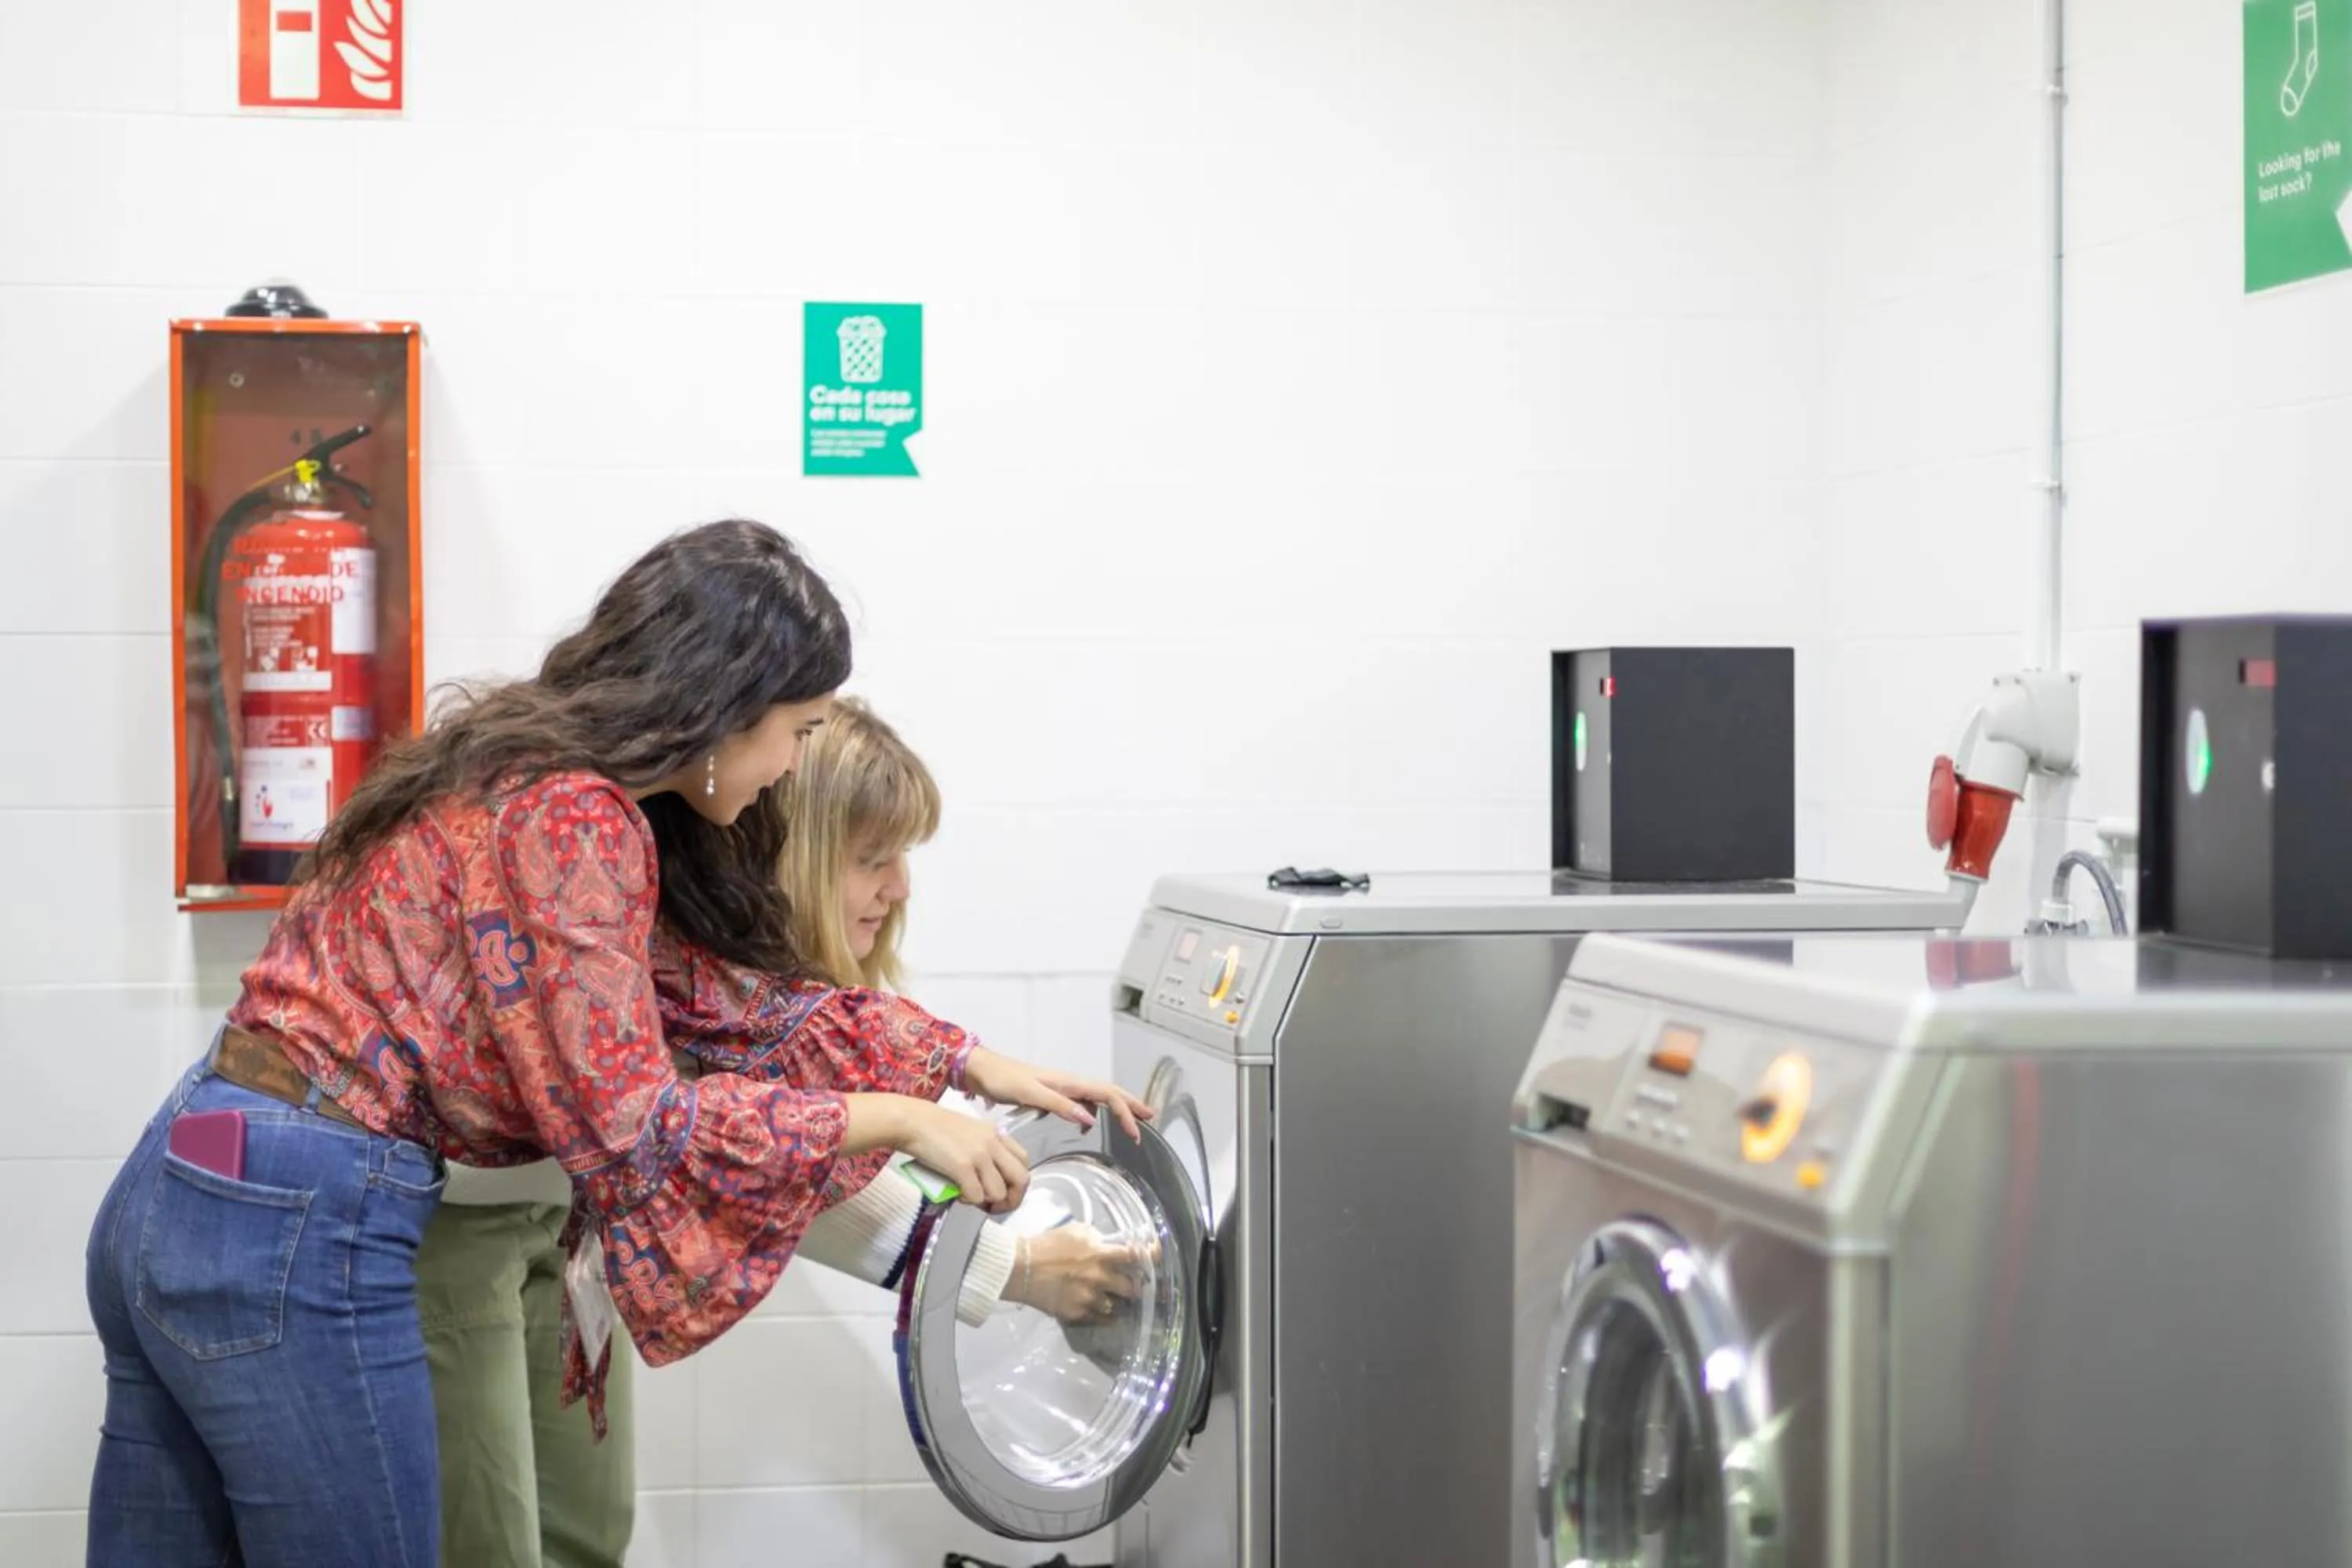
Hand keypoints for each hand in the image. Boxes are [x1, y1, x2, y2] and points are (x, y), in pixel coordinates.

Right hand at [897, 1100, 1029, 1214]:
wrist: (912, 1122)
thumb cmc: (933, 1128)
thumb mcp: (969, 1132)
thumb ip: (984, 1150)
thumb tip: (988, 1179)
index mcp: (996, 1133)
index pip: (1024, 1161)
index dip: (1017, 1182)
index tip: (1004, 1192)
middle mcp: (992, 1143)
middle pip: (1021, 1179)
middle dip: (1011, 1200)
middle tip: (994, 1207)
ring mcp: (979, 1154)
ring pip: (999, 1192)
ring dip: (985, 1201)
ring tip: (969, 1196)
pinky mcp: (962, 1166)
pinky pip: (976, 1196)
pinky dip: (968, 1201)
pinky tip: (957, 1194)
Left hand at [962, 1048, 1155, 1139]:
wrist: (980, 1070)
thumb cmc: (1001, 1079)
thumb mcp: (1029, 1093)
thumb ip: (1058, 1105)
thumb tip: (1089, 1119)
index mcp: (1067, 1082)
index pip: (1107, 1094)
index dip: (1125, 1111)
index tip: (1135, 1132)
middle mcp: (1068, 1083)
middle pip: (1108, 1092)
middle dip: (1131, 1104)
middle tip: (1150, 1119)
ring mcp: (1060, 1088)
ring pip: (1097, 1096)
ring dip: (1116, 1107)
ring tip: (1130, 1122)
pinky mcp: (1050, 1094)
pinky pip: (1081, 1101)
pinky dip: (1093, 1111)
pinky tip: (1088, 1125)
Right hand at [1007, 1223, 1151, 1322]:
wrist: (1021, 1268)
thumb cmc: (1048, 1244)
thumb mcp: (1076, 1231)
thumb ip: (1097, 1238)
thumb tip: (1110, 1244)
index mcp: (1101, 1253)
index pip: (1135, 1256)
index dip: (1149, 1257)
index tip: (1154, 1260)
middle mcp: (1099, 1277)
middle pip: (1132, 1287)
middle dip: (1134, 1286)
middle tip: (1132, 1286)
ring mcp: (1089, 1298)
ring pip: (1117, 1306)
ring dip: (1117, 1303)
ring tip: (1114, 1300)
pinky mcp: (1078, 1314)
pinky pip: (1100, 1319)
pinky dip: (1103, 1316)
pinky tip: (1102, 1312)